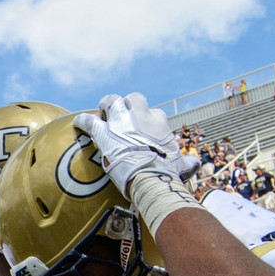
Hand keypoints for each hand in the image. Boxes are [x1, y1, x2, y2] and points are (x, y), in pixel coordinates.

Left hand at [75, 94, 196, 238]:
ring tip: (103, 112)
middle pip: (134, 98)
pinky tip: (78, 123)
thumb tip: (196, 162)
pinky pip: (89, 120)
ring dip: (107, 105)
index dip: (147, 121)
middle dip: (128, 104)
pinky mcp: (103, 132)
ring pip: (112, 101)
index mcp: (159, 123)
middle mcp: (141, 116)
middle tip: (122, 115)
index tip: (144, 131)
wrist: (149, 176)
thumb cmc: (167, 173)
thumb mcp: (181, 167)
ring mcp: (121, 122)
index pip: (154, 115)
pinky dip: (83, 121)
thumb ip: (187, 163)